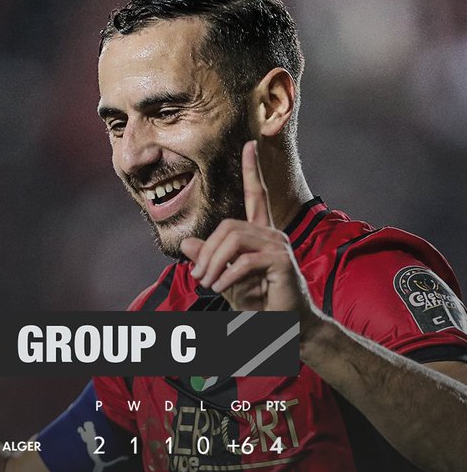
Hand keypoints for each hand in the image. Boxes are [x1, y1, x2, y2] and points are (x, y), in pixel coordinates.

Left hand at [180, 141, 316, 320]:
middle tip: (198, 276)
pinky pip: (245, 261)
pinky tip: (221, 288)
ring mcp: (280, 247)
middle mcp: (272, 235)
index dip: (253, 170)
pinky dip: (227, 275)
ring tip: (208, 283)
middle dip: (207, 251)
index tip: (250, 144)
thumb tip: (186, 243)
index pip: (257, 195)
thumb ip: (209, 259)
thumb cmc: (258, 302)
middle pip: (229, 226)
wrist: (286, 327)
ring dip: (214, 263)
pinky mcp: (283, 263)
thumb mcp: (225, 278)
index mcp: (261, 234)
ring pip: (234, 241)